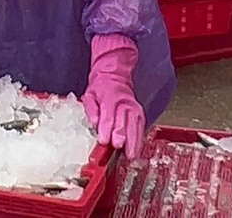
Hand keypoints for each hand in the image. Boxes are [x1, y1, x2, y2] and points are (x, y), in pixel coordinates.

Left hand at [81, 36, 146, 158]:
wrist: (115, 77)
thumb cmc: (100, 89)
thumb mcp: (89, 95)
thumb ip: (91, 109)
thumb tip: (94, 123)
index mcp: (109, 97)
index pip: (108, 114)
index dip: (106, 128)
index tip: (104, 141)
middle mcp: (124, 102)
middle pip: (124, 119)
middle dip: (121, 134)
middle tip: (118, 147)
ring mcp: (134, 107)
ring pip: (135, 124)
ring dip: (133, 141)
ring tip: (130, 155)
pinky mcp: (140, 113)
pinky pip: (141, 127)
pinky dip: (139, 139)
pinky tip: (136, 150)